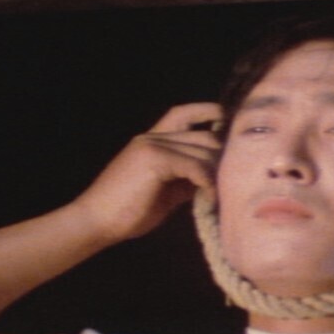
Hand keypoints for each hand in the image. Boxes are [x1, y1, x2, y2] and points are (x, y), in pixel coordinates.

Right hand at [73, 102, 223, 241]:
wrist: (95, 221)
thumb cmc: (127, 210)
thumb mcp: (164, 190)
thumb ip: (185, 178)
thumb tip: (213, 178)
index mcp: (151, 140)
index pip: (184, 114)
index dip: (207, 111)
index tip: (228, 119)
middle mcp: (152, 136)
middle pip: (203, 136)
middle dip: (224, 155)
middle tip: (238, 177)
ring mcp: (152, 145)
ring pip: (202, 151)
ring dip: (218, 172)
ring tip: (227, 192)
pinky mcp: (154, 159)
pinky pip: (194, 166)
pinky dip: (207, 181)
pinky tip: (211, 196)